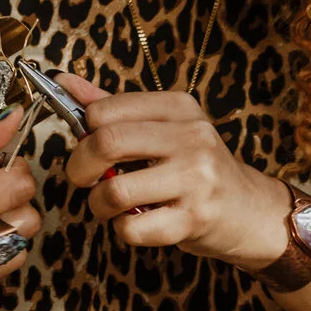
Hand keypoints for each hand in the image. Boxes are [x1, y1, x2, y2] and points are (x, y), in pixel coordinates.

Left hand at [56, 73, 293, 269]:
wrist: (248, 209)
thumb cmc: (194, 167)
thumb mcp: (163, 127)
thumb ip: (113, 107)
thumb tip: (63, 82)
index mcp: (179, 108)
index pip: (104, 110)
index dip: (82, 132)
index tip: (86, 147)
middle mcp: (192, 137)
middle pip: (105, 143)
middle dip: (80, 167)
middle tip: (84, 179)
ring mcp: (196, 179)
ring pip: (114, 191)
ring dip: (98, 204)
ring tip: (109, 204)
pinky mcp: (194, 219)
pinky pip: (132, 228)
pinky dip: (122, 229)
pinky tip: (135, 221)